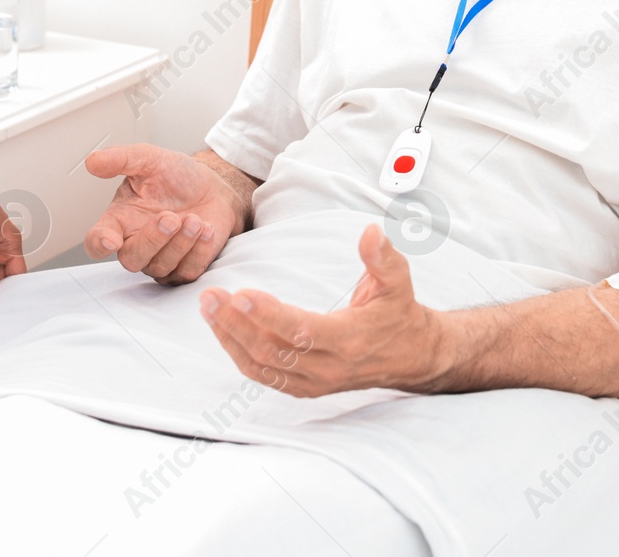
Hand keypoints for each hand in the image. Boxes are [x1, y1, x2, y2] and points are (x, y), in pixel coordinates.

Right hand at [83, 144, 243, 283]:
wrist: (213, 187)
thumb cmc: (177, 176)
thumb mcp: (149, 158)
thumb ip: (121, 159)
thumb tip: (92, 161)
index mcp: (120, 219)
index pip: (96, 240)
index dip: (99, 243)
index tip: (111, 239)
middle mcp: (136, 243)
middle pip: (131, 260)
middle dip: (152, 240)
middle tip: (172, 217)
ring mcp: (159, 259)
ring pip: (161, 267)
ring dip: (181, 243)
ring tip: (195, 219)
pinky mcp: (184, 268)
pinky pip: (187, 272)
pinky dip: (199, 251)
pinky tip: (207, 230)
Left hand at [199, 224, 446, 396]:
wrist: (410, 356)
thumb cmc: (398, 312)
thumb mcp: (398, 280)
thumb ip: (382, 257)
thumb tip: (371, 232)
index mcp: (348, 340)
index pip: (301, 331)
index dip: (268, 315)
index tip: (240, 294)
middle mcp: (328, 367)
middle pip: (271, 350)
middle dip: (235, 323)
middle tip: (210, 296)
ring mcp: (314, 382)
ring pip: (261, 366)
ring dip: (229, 338)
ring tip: (208, 308)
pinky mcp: (304, 387)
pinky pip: (263, 375)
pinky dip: (238, 353)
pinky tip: (222, 329)